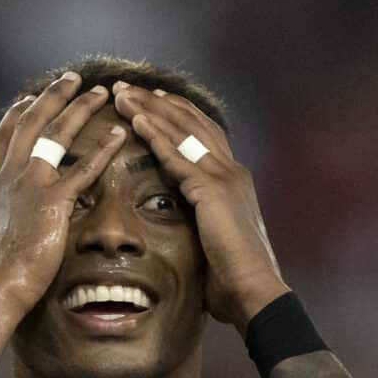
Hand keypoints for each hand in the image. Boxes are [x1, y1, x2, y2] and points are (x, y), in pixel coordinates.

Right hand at [0, 72, 127, 315]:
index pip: (1, 139)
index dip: (15, 116)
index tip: (27, 100)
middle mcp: (6, 177)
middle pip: (29, 123)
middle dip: (51, 97)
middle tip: (69, 80)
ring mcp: (30, 185)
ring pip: (57, 133)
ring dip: (79, 108)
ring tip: (99, 91)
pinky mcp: (53, 202)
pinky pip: (84, 168)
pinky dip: (104, 149)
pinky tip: (121, 136)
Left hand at [111, 83, 288, 329]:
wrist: (253, 290)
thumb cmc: (231, 278)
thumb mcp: (214, 240)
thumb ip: (201, 221)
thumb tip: (184, 225)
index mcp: (232, 181)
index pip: (203, 135)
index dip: (177, 116)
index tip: (151, 101)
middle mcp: (231, 171)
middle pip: (192, 123)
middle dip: (159, 102)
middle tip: (129, 86)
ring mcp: (223, 177)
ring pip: (183, 130)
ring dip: (151, 108)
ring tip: (124, 93)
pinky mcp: (212, 190)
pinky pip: (177, 155)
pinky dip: (156, 134)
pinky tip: (136, 119)